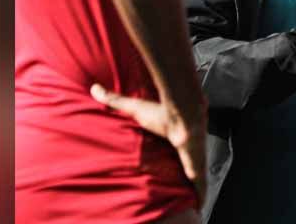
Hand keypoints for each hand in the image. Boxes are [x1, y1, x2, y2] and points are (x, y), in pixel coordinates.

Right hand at [91, 83, 207, 206]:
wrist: (183, 113)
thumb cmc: (161, 111)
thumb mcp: (134, 108)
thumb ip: (115, 100)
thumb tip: (94, 88)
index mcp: (174, 138)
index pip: (175, 149)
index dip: (175, 155)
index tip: (173, 160)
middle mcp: (186, 149)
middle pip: (187, 164)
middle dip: (187, 173)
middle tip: (183, 187)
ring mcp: (194, 158)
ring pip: (195, 178)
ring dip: (195, 189)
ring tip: (193, 201)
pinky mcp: (197, 167)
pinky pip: (200, 186)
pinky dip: (201, 196)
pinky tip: (201, 207)